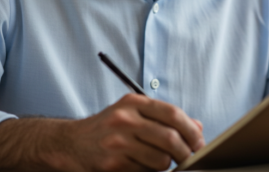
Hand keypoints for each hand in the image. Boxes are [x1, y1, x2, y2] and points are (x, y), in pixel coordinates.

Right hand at [0, 94, 204, 171]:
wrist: (69, 144)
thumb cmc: (106, 129)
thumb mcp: (132, 113)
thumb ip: (163, 118)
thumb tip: (198, 127)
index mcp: (133, 103)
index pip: (172, 113)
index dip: (191, 130)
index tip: (199, 142)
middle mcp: (124, 120)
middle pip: (170, 138)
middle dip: (185, 152)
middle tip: (189, 158)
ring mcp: (117, 143)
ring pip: (160, 160)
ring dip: (166, 166)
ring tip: (160, 163)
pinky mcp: (112, 165)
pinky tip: (142, 168)